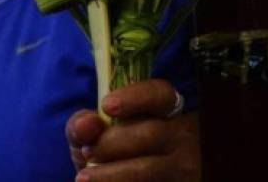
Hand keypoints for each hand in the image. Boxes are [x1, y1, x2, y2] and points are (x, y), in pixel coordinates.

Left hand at [66, 79, 199, 181]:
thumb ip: (82, 124)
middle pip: (151, 133)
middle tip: (86, 152)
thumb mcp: (91, 135)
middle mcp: (182, 135)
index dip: (136, 98)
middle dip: (112, 143)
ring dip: (111, 173)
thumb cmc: (105, 153)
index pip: (161, 94)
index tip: (107, 106)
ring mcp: (185, 166)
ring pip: (149, 169)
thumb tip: (87, 124)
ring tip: (84, 177)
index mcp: (164, 111)